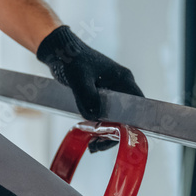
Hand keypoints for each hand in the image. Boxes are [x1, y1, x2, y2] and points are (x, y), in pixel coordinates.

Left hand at [36, 25, 143, 150]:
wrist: (57, 50)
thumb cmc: (71, 59)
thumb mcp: (79, 79)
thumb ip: (87, 97)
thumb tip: (95, 117)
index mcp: (123, 79)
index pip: (137, 105)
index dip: (133, 123)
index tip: (120, 138)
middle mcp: (120, 85)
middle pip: (125, 115)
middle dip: (114, 132)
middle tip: (98, 145)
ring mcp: (109, 90)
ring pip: (113, 116)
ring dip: (104, 131)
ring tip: (92, 145)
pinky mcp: (98, 94)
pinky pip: (102, 113)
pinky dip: (96, 124)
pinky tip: (88, 134)